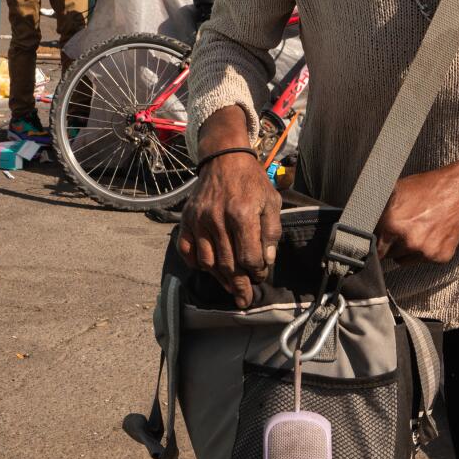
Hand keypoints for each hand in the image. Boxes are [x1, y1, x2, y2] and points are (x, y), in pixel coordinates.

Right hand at [178, 152, 280, 307]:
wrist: (224, 159)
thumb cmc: (251, 181)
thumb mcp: (272, 201)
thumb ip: (271, 231)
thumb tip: (267, 261)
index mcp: (242, 214)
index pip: (249, 257)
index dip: (257, 272)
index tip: (261, 275)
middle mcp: (217, 220)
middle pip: (228, 265)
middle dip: (239, 286)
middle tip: (245, 299)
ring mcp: (199, 221)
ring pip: (208, 262)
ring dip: (220, 279)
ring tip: (230, 287)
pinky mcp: (186, 220)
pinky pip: (187, 251)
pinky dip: (196, 264)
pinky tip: (208, 269)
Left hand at [375, 167, 458, 265]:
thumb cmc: (427, 188)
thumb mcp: (396, 191)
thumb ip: (379, 210)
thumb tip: (362, 221)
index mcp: (392, 223)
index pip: (373, 248)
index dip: (373, 245)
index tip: (375, 244)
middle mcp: (408, 241)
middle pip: (388, 255)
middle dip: (391, 246)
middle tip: (399, 232)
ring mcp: (425, 251)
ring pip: (404, 260)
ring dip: (406, 250)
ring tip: (416, 231)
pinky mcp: (439, 257)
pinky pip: (423, 260)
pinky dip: (424, 251)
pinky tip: (430, 234)